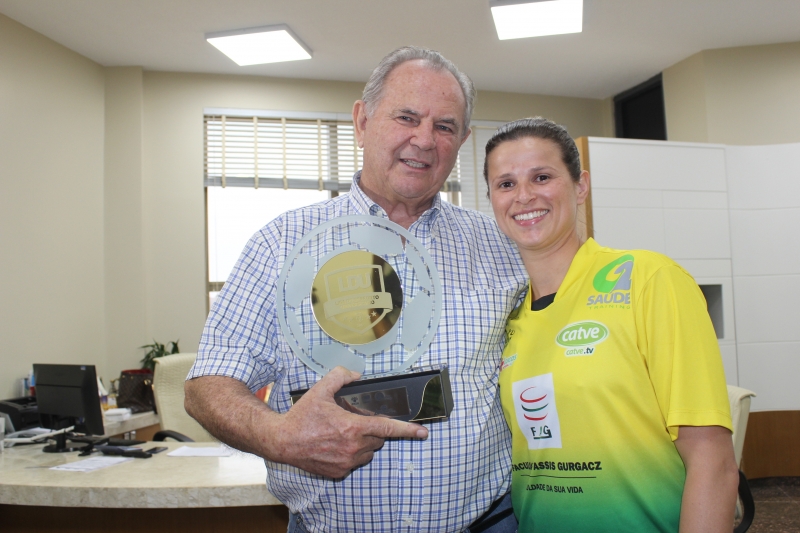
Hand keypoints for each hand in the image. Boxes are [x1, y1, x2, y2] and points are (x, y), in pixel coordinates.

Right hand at [271, 366, 428, 477]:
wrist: (281, 441)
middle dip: (372, 429)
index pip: (387, 428)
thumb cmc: (301, 417)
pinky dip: (351, 454)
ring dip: (363, 443)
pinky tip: (334, 445)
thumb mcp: (320, 390)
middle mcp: (353, 447)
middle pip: (378, 438)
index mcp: (352, 427)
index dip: (408, 430)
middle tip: (354, 421)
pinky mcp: (339, 472)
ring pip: (369, 452)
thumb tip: (354, 374)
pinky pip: (355, 462)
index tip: (423, 432)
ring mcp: (346, 462)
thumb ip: (340, 377)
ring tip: (342, 434)